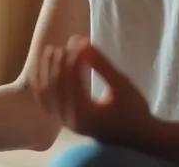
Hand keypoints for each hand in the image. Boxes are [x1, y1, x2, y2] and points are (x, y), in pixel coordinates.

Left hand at [30, 36, 153, 143]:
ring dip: (45, 70)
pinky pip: (45, 100)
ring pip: (46, 93)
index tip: (76, 42)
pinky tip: (42, 67)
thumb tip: (80, 42)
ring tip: (50, 50)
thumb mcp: (121, 84)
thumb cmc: (133, 109)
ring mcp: (64, 122)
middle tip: (63, 45)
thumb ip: (101, 64)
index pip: (73, 82)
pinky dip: (41, 82)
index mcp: (87, 115)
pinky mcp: (63, 120)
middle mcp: (71, 121)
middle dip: (58, 63)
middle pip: (57, 87)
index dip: (72, 60)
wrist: (137, 136)